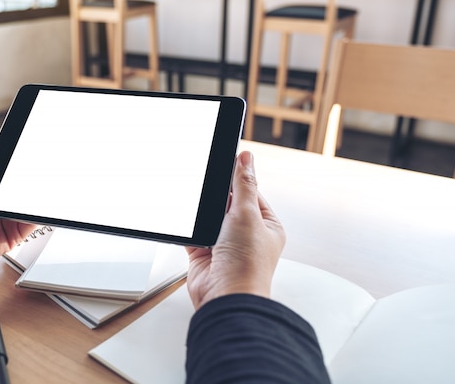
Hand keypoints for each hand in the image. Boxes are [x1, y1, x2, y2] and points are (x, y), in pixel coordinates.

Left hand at [0, 140, 36, 275]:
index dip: (29, 162)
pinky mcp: (15, 234)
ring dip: (40, 195)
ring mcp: (10, 217)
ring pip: (33, 204)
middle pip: (28, 186)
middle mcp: (3, 201)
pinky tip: (39, 204)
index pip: (17, 171)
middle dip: (38, 178)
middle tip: (47, 166)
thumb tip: (2, 138)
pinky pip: (32, 222)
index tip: (39, 151)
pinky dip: (39, 214)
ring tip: (46, 184)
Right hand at [186, 151, 284, 309]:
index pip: (252, 194)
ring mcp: (225, 245)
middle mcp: (247, 236)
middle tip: (207, 183)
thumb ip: (244, 184)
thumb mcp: (247, 214)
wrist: (225, 296)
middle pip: (228, 204)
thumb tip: (246, 158)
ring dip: (203, 213)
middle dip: (217, 197)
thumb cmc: (246, 264)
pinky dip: (190, 227)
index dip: (238, 179)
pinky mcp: (204, 254)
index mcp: (267, 226)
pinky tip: (187, 222)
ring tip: (200, 208)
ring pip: (210, 218)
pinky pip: (194, 233)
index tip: (225, 163)